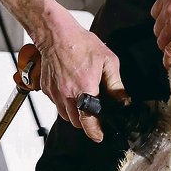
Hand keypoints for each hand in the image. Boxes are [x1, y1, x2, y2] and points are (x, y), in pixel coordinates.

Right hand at [34, 22, 125, 142]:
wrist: (56, 34)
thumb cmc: (80, 43)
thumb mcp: (107, 61)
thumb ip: (115, 84)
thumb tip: (123, 100)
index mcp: (84, 88)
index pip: (88, 121)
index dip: (94, 132)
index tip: (99, 136)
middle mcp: (67, 94)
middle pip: (76, 122)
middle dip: (86, 122)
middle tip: (95, 114)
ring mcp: (54, 93)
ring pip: (65, 115)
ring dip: (75, 114)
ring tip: (83, 100)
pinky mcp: (46, 89)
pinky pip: (57, 104)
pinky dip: (65, 103)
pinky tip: (72, 90)